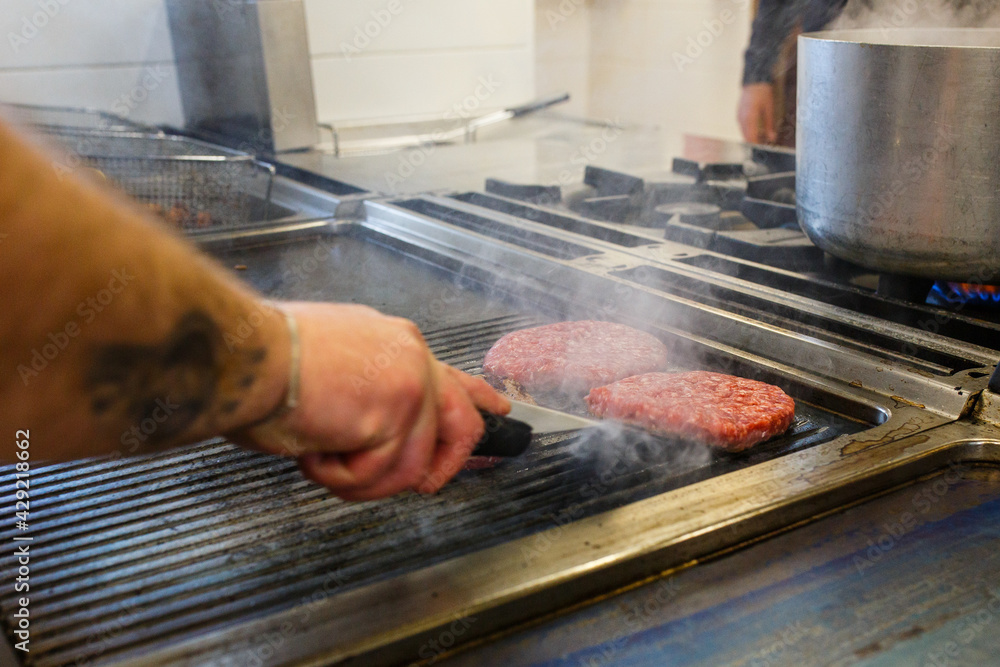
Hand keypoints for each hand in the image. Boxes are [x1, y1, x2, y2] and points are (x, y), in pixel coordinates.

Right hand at [230, 303, 509, 499]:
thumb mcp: (329, 363)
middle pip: (461, 424)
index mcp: (395, 343)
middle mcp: (410, 357)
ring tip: (322, 456)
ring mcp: (408, 384)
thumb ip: (367, 389)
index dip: (479, 399)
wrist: (240, 355)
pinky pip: (380, 474)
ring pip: (411, 465)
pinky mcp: (395, 414)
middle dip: (442, 466)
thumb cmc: (262, 359)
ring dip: (361, 478)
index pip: (452, 375)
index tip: (499, 412)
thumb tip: (371, 427)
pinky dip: (339, 478)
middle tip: (423, 485)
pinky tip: (315, 452)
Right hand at [737, 83, 776, 144]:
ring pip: (743, 133)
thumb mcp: (769, 109)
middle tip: (762, 147)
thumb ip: (769, 125)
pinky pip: (742, 127)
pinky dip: (748, 132)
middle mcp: (742, 119)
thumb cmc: (763, 93)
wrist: (754, 82)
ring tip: (760, 141)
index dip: (756, 145)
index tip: (763, 150)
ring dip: (751, 137)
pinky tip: (755, 132)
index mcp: (750, 117)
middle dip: (754, 143)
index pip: (751, 137)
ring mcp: (739, 117)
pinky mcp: (738, 115)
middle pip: (746, 137)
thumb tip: (772, 138)